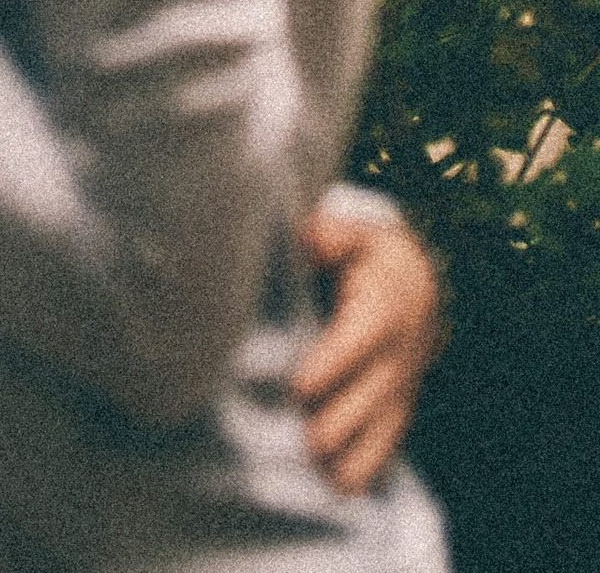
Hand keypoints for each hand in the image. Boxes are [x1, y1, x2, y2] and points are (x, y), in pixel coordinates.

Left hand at [292, 192, 445, 493]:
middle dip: (338, 421)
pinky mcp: (396, 410)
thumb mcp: (358, 235)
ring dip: (353, 454)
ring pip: (381, 431)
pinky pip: (388, 445)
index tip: (302, 386)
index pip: (358, 342)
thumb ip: (333, 236)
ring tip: (321, 475)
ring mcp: (398, 390)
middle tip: (306, 441)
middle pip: (367, 398)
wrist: (421, 286)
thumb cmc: (373, 258)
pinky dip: (368, 469)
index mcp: (381, 312)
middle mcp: (394, 358)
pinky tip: (341, 489)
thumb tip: (309, 238)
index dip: (332, 365)